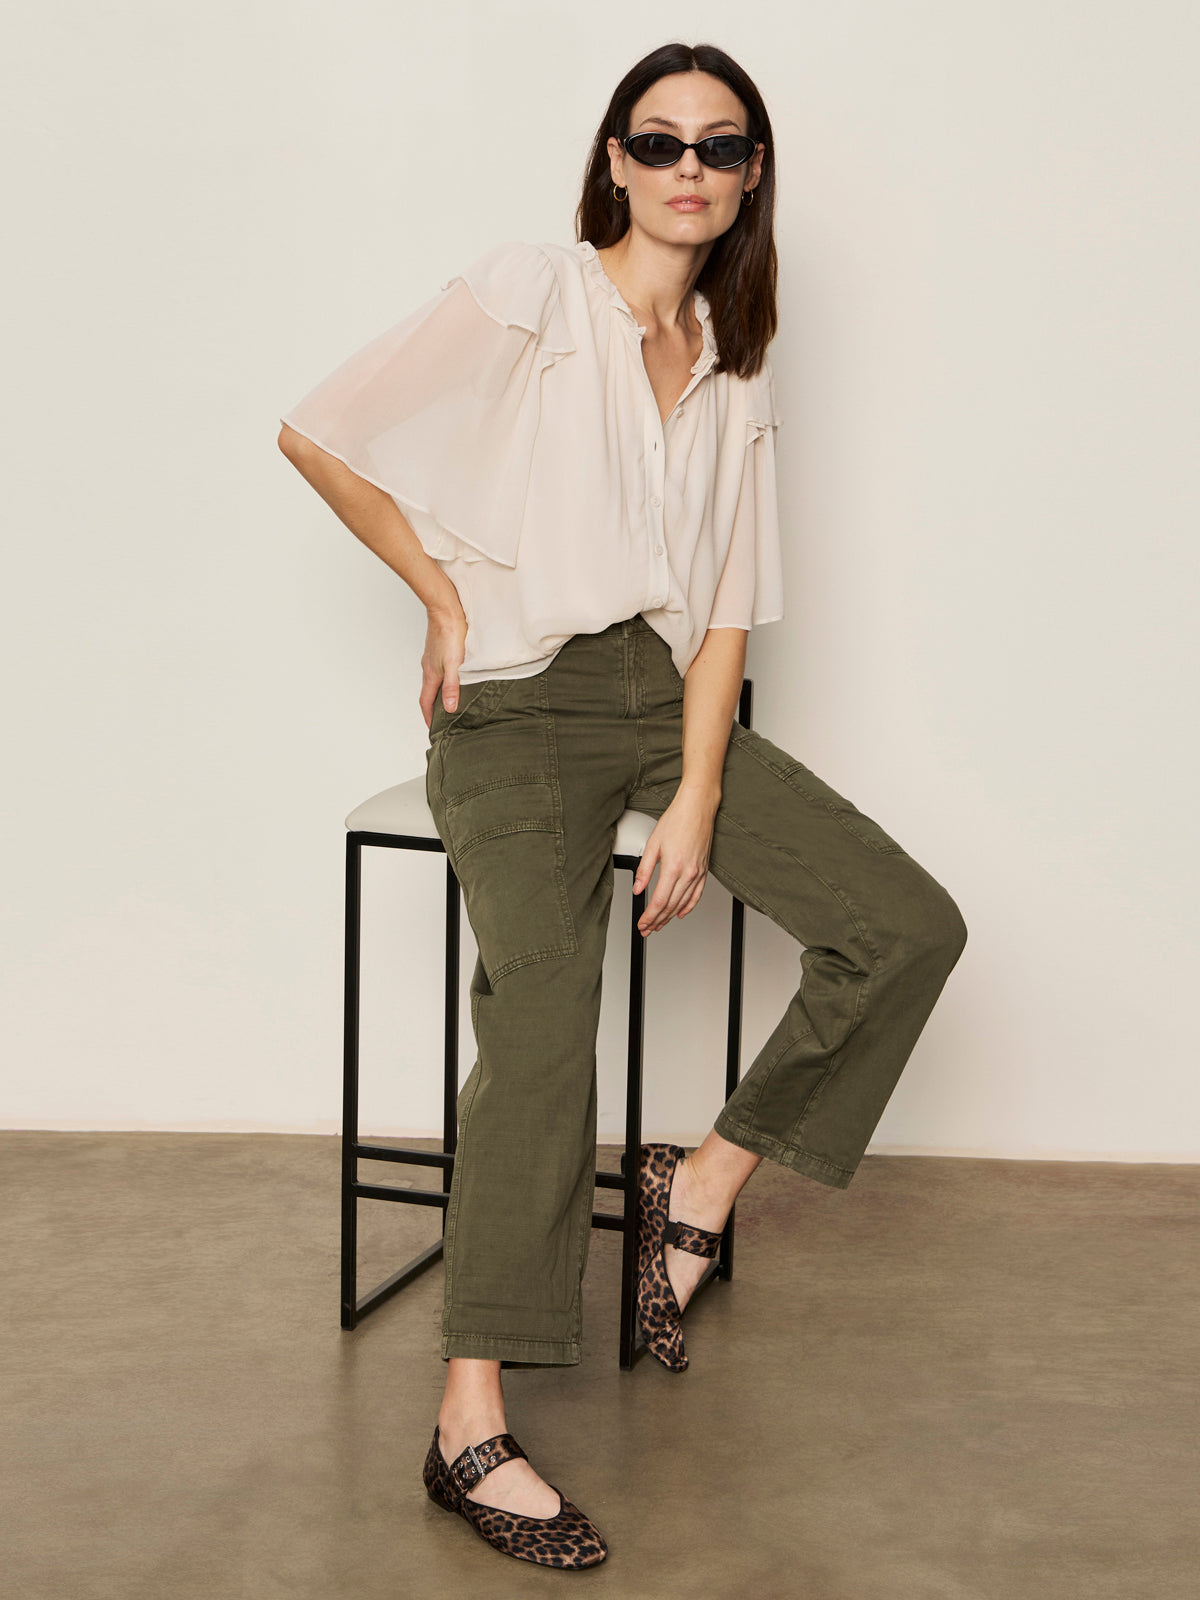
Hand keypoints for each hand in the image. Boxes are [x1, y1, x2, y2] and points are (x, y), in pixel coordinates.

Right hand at [420, 604, 467, 729]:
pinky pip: (438, 670)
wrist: (446, 610)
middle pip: (428, 693)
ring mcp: (432, 658)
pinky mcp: (438, 650)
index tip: (432, 728)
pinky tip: (451, 677)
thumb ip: (451, 687)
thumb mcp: (454, 664)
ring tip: (446, 701)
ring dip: (437, 693)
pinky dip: (442, 680)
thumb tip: (448, 707)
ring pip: (433, 681)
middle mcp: (429, 668)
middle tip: (440, 719)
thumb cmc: (450, 634)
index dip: (428, 716)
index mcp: (431, 674)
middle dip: (432, 708)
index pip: (426, 702)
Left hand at [631, 786, 717, 935]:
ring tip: (659, 925)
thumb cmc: (677, 820)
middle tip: (647, 929)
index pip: (659, 901)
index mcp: (673, 867)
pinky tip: (681, 913)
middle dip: (657, 921)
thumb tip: (638, 888)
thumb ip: (644, 869)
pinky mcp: (704, 870)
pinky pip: (697, 895)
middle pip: (671, 906)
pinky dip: (688, 907)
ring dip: (670, 917)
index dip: (649, 916)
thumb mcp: (653, 843)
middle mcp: (688, 873)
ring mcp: (698, 873)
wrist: (698, 807)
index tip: (642, 923)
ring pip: (683, 904)